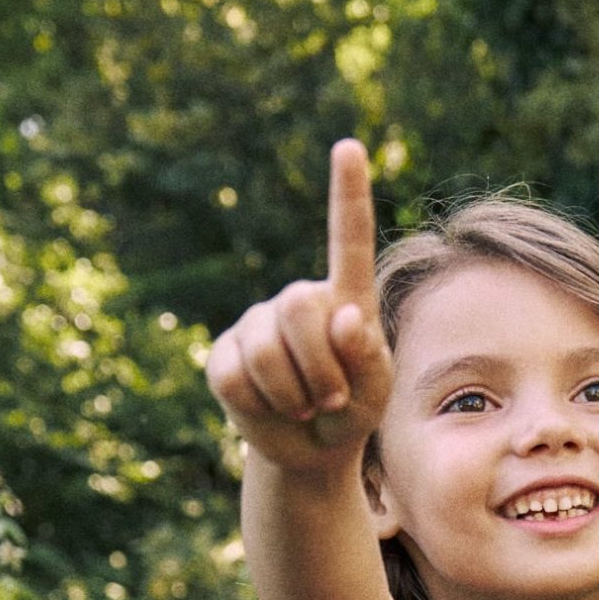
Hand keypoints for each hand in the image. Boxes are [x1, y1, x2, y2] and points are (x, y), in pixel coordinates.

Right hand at [204, 139, 393, 472]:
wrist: (309, 452)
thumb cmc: (352, 413)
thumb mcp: (375, 395)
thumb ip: (369, 359)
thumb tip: (345, 318)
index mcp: (344, 298)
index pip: (348, 240)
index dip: (347, 195)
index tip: (349, 147)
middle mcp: (297, 301)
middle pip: (299, 308)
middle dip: (320, 366)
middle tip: (332, 399)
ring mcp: (255, 324)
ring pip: (266, 352)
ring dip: (295, 395)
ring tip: (307, 408)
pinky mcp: (223, 356)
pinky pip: (236, 379)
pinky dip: (262, 407)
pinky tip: (273, 409)